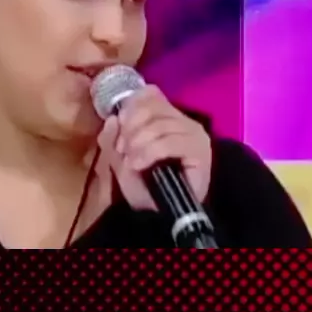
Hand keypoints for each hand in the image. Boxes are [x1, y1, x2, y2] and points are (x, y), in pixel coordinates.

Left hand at [97, 85, 212, 211]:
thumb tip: (112, 118)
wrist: (165, 218)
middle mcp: (182, 119)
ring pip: (158, 124)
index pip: (150, 93)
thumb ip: (112, 140)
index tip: (119, 125)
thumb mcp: (120, 162)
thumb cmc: (146, 189)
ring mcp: (193, 133)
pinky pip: (169, 141)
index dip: (131, 105)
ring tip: (131, 162)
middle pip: (151, 107)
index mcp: (165, 116)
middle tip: (122, 149)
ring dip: (137, 143)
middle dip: (130, 128)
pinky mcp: (199, 149)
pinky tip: (139, 164)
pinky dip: (149, 152)